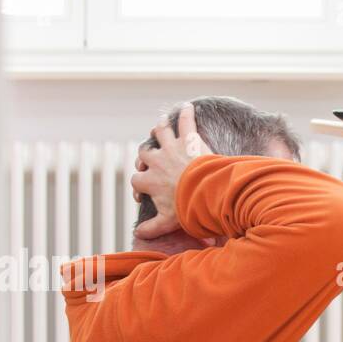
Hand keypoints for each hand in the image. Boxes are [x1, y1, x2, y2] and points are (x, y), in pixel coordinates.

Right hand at [130, 102, 212, 239]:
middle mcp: (156, 161)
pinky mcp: (187, 139)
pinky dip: (187, 113)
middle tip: (149, 157)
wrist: (206, 192)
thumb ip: (151, 228)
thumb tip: (137, 235)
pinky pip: (185, 122)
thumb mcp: (167, 222)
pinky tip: (188, 107)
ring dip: (159, 128)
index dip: (137, 186)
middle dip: (144, 156)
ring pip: (160, 132)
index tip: (141, 192)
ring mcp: (171, 148)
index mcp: (149, 180)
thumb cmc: (187, 208)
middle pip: (143, 153)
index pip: (136, 180)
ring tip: (160, 123)